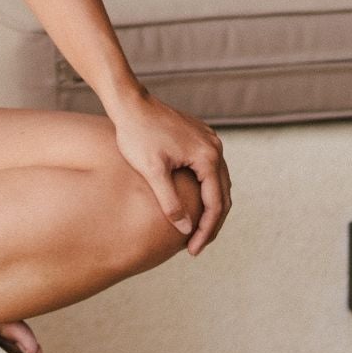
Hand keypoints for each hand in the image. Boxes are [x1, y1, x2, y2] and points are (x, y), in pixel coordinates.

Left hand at [107, 91, 231, 256]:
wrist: (129, 102)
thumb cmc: (136, 134)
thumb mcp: (152, 170)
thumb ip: (170, 202)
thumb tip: (186, 229)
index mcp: (207, 156)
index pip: (215, 204)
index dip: (205, 231)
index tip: (192, 250)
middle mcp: (215, 147)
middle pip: (222, 195)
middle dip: (211, 224)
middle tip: (195, 247)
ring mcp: (209, 140)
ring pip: (219, 183)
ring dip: (210, 208)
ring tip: (195, 231)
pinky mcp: (200, 137)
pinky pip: (210, 170)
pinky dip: (206, 190)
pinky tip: (193, 203)